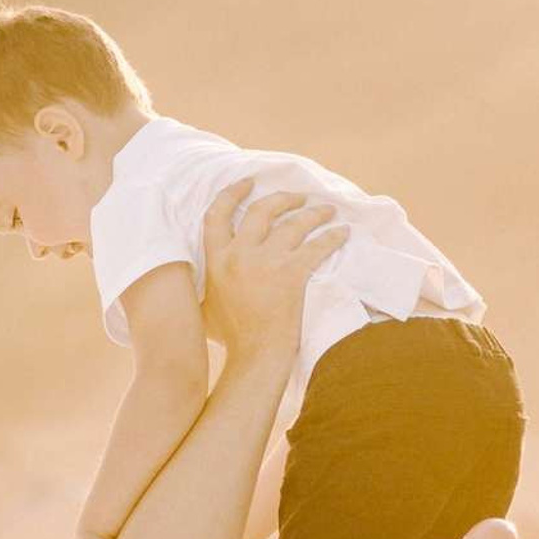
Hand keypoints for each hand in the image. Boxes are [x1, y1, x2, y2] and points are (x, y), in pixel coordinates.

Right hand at [199, 179, 347, 361]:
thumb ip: (206, 283)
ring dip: (314, 213)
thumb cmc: (232, 338)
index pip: (218, 214)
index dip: (233, 193)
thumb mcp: (206, 306)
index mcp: (216, 260)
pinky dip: (333, 237)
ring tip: (327, 211)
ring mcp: (267, 262)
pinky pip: (318, 246)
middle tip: (298, 197)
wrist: (256, 356)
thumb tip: (196, 276)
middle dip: (283, 198)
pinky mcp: (293, 272)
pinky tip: (343, 233)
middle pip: (263, 210)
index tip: (248, 182)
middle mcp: (240, 255)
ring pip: (295, 223)